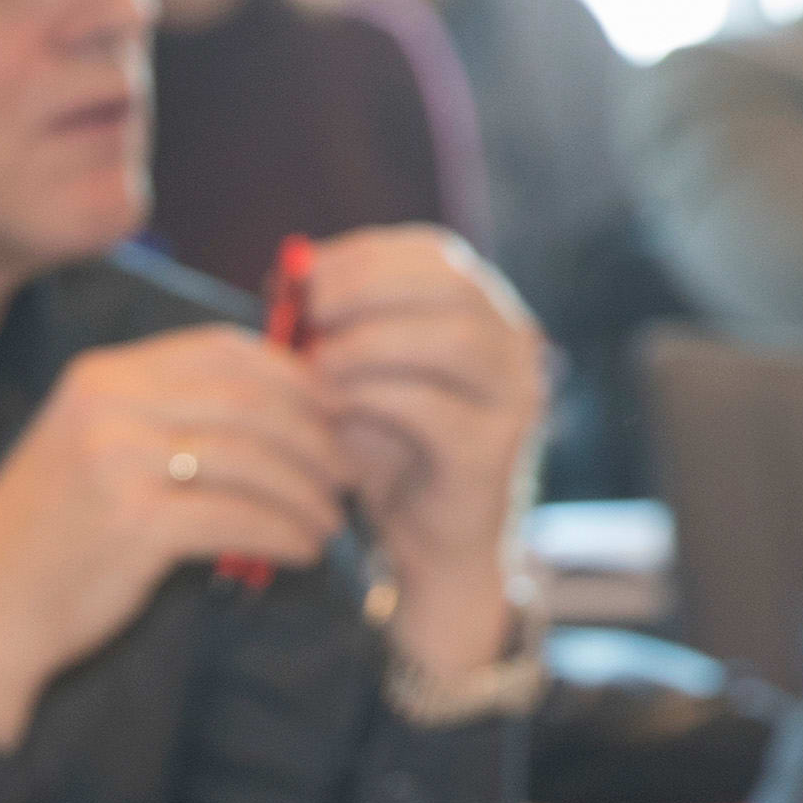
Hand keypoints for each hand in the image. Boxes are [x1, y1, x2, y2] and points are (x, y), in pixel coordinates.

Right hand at [0, 327, 345, 748]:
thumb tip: (272, 404)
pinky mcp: (135, 524)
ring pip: (253, 459)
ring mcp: (119, 462)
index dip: (292, 374)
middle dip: (315, 436)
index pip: (222, 349)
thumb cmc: (48, 538)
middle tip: (349, 471)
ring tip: (332, 520)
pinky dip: (284, 533)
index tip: (332, 409)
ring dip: (308, 492)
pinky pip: (239, 517)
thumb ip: (160, 415)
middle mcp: (108, 406)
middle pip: (249, 400)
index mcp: (100, 377)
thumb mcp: (90, 449)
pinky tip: (302, 551)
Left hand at [282, 228, 542, 679]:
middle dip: (370, 287)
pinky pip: (437, 410)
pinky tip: (336, 410)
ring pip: (454, 339)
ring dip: (373, 342)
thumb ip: (334, 330)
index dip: (368, 254)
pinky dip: (377, 400)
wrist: (425, 548)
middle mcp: (510, 344)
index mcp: (479, 312)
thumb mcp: (355, 380)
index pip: (435, 254)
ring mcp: (513, 396)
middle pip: (452, 284)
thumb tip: (288, 278)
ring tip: (319, 361)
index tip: (307, 272)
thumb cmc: (383, 454)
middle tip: (309, 310)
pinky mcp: (494, 451)